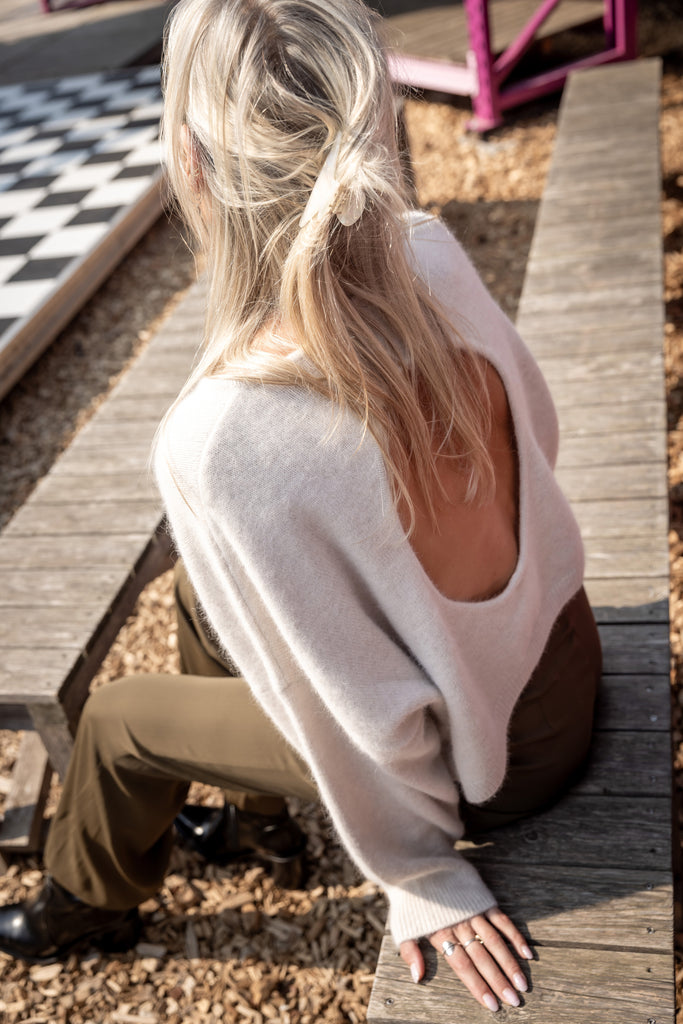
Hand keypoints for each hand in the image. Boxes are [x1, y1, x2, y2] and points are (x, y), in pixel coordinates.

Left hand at [399, 907, 532, 1011]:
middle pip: (481, 957)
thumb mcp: (403, 926)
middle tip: (514, 1001)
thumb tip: (418, 977)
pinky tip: (527, 953)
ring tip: (522, 984)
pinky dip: (514, 936)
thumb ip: (410, 953)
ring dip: (510, 963)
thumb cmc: (411, 901)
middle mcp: (459, 924)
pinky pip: (501, 919)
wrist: (419, 864)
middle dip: (499, 981)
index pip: (462, 965)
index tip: (492, 1006)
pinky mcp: (482, 899)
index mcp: (441, 934)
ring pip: (494, 940)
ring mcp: (473, 911)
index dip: (478, 985)